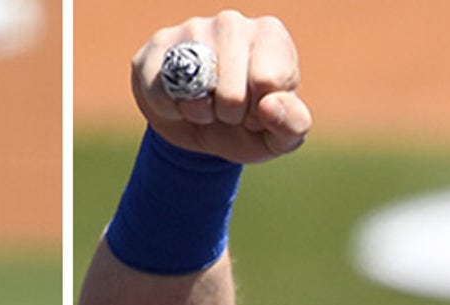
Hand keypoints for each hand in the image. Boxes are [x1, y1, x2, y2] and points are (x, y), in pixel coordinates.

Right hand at [131, 12, 310, 164]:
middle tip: (227, 110)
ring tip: (204, 104)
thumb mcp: (279, 136)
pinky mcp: (156, 48)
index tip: (256, 108)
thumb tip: (270, 105)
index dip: (259, 112)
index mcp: (270, 35)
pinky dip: (169, 111)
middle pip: (232, 94)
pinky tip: (178, 100)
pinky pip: (160, 93)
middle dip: (228, 116)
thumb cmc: (248, 126)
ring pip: (195, 92)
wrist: (200, 130)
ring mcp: (191, 29)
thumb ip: (292, 124)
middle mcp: (232, 22)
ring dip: (198, 113)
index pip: (267, 82)